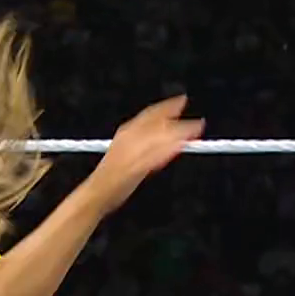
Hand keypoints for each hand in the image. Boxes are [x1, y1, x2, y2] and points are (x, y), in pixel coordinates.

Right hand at [88, 95, 205, 212]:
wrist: (95, 194)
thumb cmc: (110, 179)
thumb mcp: (125, 156)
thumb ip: (143, 147)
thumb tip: (166, 141)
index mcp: (124, 134)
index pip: (149, 114)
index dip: (167, 107)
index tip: (182, 101)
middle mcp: (127, 139)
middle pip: (157, 124)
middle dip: (178, 121)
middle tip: (199, 122)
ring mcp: (130, 153)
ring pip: (159, 137)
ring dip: (179, 133)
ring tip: (197, 130)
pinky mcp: (133, 168)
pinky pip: (154, 157)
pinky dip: (167, 150)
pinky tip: (180, 146)